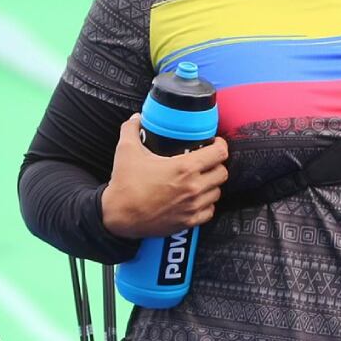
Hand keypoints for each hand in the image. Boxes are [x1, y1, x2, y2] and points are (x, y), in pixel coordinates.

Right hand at [101, 114, 229, 238]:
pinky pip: (209, 211)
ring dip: (211, 185)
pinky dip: (206, 204)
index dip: (220, 145)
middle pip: (222, 173)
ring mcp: (192, 207)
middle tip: (206, 162)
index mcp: (184, 168)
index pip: (219, 153)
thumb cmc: (125, 185)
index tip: (214, 143)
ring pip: (217, 192)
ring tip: (201, 179)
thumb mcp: (127, 151)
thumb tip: (136, 118)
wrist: (118, 216)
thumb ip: (131, 129)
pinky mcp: (188, 222)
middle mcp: (193, 187)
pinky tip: (196, 199)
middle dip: (216, 165)